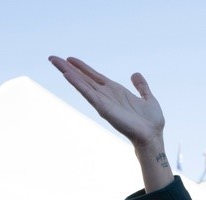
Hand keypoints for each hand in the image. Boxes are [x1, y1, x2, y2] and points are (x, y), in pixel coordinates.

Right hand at [49, 57, 163, 147]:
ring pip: (82, 83)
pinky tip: (67, 75)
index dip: (82, 67)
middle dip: (68, 68)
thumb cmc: (151, 121)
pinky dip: (77, 84)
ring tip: (55, 62)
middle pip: (83, 78)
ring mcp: (103, 101)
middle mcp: (106, 95)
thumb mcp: (147, 98)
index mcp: (115, 90)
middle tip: (52, 58)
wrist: (153, 135)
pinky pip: (87, 94)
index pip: (94, 76)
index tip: (69, 59)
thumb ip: (141, 86)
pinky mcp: (103, 108)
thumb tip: (135, 74)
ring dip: (68, 72)